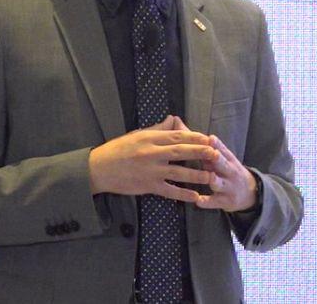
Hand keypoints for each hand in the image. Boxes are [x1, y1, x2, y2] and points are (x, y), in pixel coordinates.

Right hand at [88, 116, 217, 202]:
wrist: (99, 168)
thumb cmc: (118, 150)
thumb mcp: (137, 135)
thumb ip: (157, 129)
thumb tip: (173, 120)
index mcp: (150, 138)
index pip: (177, 136)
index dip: (195, 138)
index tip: (209, 139)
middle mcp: (152, 153)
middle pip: (181, 152)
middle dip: (200, 153)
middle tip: (216, 154)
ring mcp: (150, 171)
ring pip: (178, 173)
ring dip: (196, 175)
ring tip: (212, 176)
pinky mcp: (147, 186)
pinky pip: (169, 191)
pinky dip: (183, 194)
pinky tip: (195, 196)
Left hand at [194, 134, 257, 211]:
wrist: (250, 192)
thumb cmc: (228, 170)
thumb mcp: (223, 156)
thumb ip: (205, 144)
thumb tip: (180, 123)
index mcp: (228, 159)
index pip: (223, 149)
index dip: (217, 145)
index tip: (210, 138)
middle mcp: (229, 172)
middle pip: (224, 164)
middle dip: (219, 160)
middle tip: (213, 154)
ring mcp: (227, 187)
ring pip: (220, 183)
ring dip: (215, 181)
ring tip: (210, 178)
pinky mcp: (224, 201)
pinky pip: (215, 202)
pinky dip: (207, 202)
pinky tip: (198, 201)